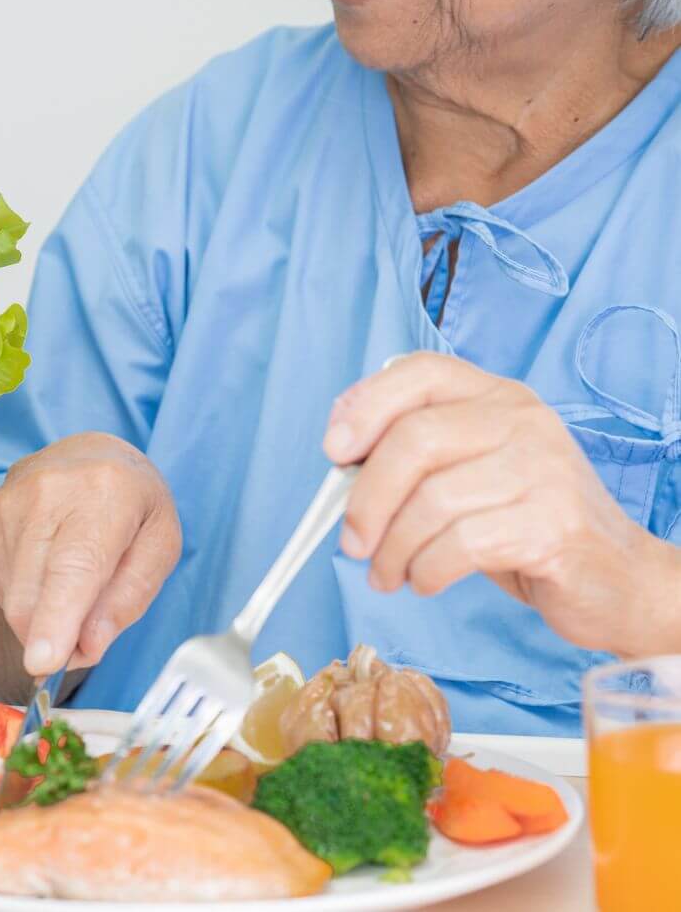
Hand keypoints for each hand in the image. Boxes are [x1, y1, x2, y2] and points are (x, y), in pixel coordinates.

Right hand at [0, 432, 180, 675]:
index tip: (44, 662)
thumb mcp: (160, 545)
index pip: (74, 566)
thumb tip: (88, 645)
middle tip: (87, 636)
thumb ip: (130, 597)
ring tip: (73, 585)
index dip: (57, 618)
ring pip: (13, 600)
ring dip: (42, 619)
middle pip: (33, 594)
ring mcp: (6, 505)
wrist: (90, 455)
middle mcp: (46, 492)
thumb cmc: (133, 503)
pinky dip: (26, 599)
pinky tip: (48, 569)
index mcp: (103, 493)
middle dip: (56, 639)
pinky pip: (1, 589)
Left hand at [323, 351, 668, 654]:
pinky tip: (423, 580)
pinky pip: (461, 543)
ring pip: (432, 499)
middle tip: (351, 541)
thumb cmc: (525, 522)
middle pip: (415, 440)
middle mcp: (523, 420)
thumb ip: (416, 455)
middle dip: (366, 498)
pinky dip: (426, 569)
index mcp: (497, 395)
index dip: (366, 404)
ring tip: (386, 573)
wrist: (617, 580)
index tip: (333, 451)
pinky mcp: (554, 524)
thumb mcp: (469, 473)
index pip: (421, 371)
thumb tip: (340, 458)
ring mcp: (544, 469)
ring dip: (393, 548)